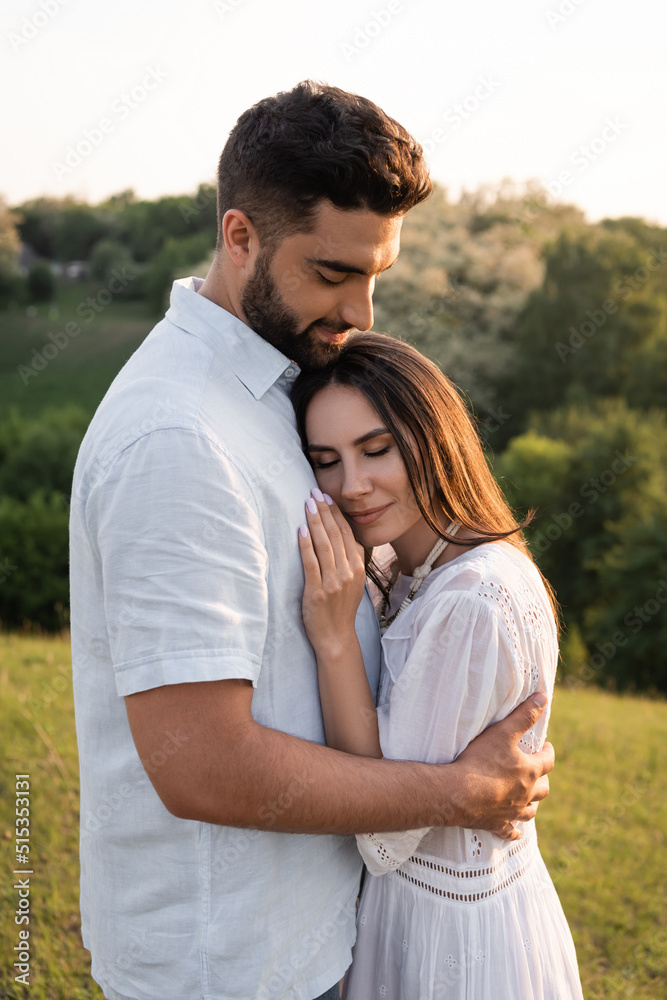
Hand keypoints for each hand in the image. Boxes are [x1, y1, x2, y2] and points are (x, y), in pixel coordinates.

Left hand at [298, 490, 366, 651]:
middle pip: (336, 535)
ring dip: (315, 521)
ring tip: (307, 504)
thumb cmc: (340, 610)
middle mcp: (348, 572)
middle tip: (314, 493)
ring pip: (324, 544)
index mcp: (357, 568)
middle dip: (324, 511)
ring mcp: (333, 582)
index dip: (336, 514)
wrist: (336, 639)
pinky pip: (311, 563)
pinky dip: (306, 544)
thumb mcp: (353, 584)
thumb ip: (350, 562)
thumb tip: (343, 539)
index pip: (347, 534)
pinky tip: (301, 529)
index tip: (327, 499)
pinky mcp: (318, 591)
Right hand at [450, 693, 553, 840]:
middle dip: (542, 779)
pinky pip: (511, 831)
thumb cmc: (481, 761)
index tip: (545, 746)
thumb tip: (543, 698)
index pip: (548, 761)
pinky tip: (516, 831)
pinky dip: (515, 831)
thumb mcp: (503, 732)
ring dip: (533, 804)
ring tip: (529, 798)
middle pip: (543, 789)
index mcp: (530, 771)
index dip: (548, 752)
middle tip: (537, 771)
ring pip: (531, 811)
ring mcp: (512, 812)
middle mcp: (526, 794)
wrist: (458, 794)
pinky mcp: (497, 824)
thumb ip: (524, 715)